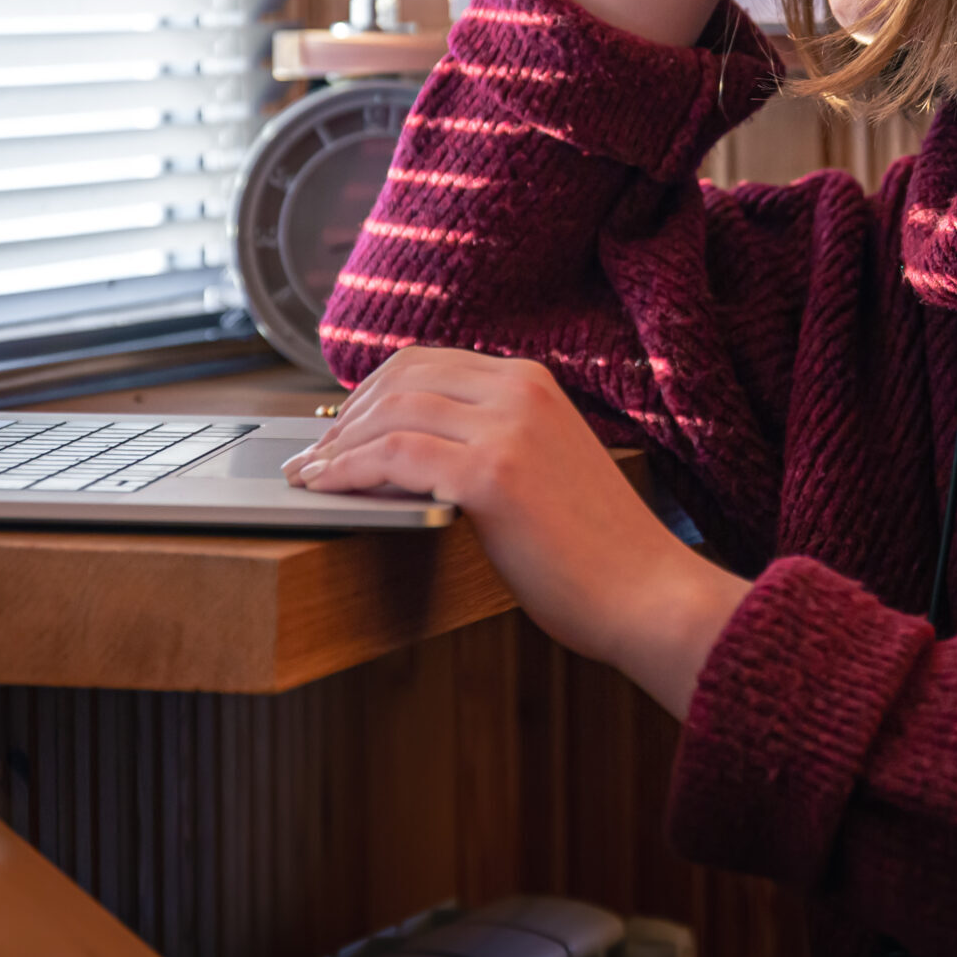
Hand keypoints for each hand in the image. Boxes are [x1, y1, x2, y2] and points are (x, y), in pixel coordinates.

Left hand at [283, 347, 748, 716]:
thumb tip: (416, 450)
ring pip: (391, 413)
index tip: (339, 424)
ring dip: (337, 445)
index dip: (370, 391)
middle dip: (346, 415)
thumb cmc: (597, 551)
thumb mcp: (544, 468)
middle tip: (314, 453)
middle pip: (402, 379)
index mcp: (533, 382)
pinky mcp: (492, 474)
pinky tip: (327, 488)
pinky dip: (348, 470)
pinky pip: (394, 456)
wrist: (646, 593)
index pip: (427, 363)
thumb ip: (491, 443)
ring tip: (309, 474)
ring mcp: (507, 429)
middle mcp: (520, 391)